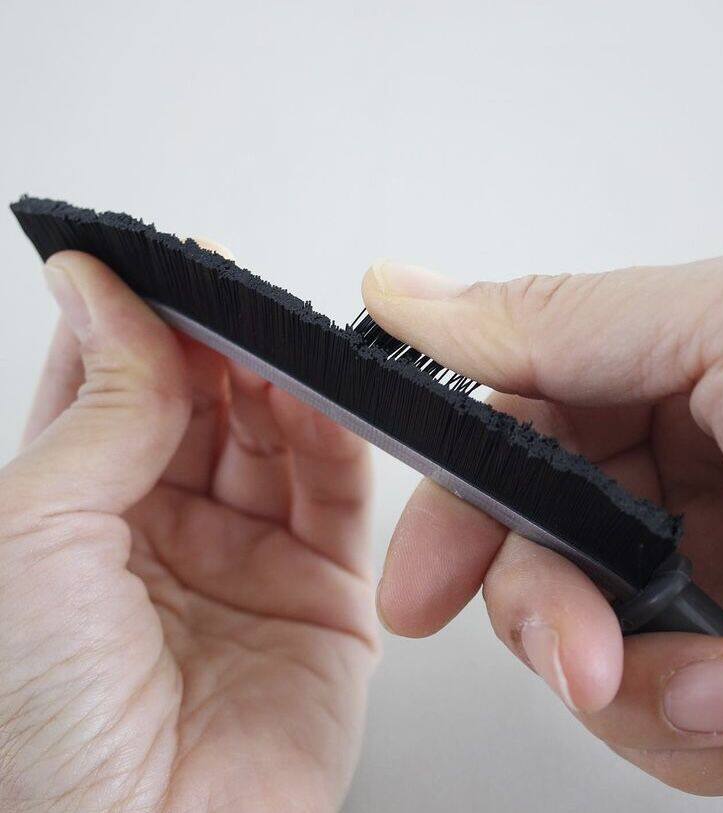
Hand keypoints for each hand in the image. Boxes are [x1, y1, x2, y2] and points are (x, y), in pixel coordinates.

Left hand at [0, 250, 377, 811]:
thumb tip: (103, 295)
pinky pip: (335, 495)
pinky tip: (318, 396)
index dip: (133, 321)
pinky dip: (333, 438)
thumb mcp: (34, 538)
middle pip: (202, 403)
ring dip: (277, 382)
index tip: (153, 263)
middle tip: (229, 295)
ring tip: (276, 341)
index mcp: (75, 515)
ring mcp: (248, 557)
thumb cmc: (39, 734)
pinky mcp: (322, 592)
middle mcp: (164, 530)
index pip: (110, 387)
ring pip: (276, 437)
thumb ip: (97, 412)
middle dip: (215, 344)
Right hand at [363, 243, 722, 796]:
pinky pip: (660, 718)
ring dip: (644, 691)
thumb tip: (404, 290)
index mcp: (660, 379)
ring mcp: (703, 576)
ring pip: (586, 648)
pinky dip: (704, 734)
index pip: (505, 438)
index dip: (454, 514)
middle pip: (532, 553)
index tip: (419, 587)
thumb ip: (559, 318)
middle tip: (581, 660)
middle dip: (547, 618)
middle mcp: (673, 476)